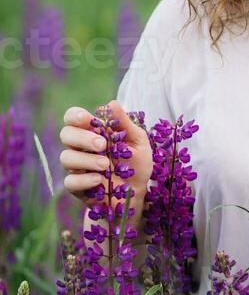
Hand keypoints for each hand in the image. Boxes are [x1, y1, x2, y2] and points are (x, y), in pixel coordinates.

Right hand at [59, 100, 152, 215]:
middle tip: (102, 145)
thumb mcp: (137, 141)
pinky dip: (84, 179)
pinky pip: (70, 181)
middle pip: (65, 135)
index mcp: (92, 131)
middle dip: (82, 138)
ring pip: (66, 158)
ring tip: (106, 165)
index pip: (72, 118)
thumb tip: (111, 103)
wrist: (138, 191)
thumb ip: (124, 123)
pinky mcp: (77, 187)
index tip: (86, 119)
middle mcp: (80, 147)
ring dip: (86, 160)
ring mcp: (77, 167)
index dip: (74, 116)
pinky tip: (99, 180)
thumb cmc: (137, 162)